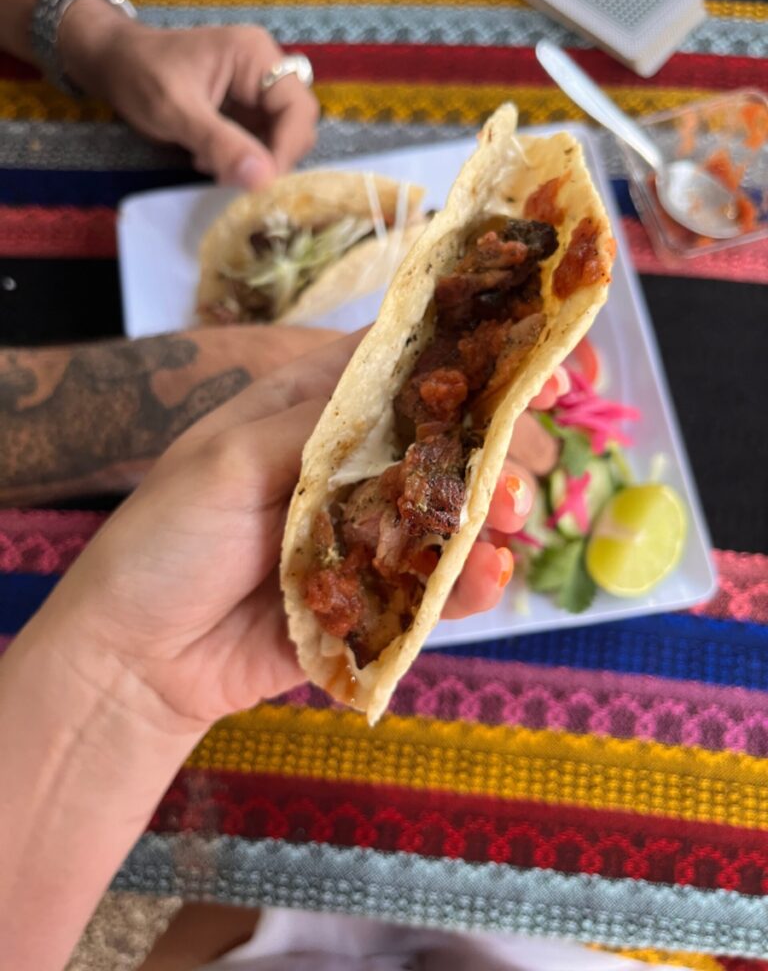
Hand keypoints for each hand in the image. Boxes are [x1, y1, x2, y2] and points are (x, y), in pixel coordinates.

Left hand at [40, 335, 564, 732]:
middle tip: (522, 467)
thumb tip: (407, 388)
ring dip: (491, 515)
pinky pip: (435, 587)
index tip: (538, 367)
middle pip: (443, 441)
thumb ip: (317, 425)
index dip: (471, 359)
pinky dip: (470, 584)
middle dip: (494, 448)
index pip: (402, 367)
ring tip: (506, 524)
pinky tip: (488, 579)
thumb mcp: (227, 461)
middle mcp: (347, 465)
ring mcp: (366, 533)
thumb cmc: (165, 542)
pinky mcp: (374, 599)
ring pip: (451, 514)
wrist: (135, 659)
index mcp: (310, 410)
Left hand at [57, 0, 319, 187]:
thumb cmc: (140, 75)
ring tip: (215, 167)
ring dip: (256, 162)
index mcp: (256, 56)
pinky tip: (211, 161)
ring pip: (281, 139)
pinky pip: (261, 143)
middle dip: (272, 158)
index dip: (287, 150)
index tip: (264, 184)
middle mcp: (265, 70)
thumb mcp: (177, 112)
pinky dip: (242, 160)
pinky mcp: (245, 110)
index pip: (298, 110)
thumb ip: (221, 144)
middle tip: (236, 180)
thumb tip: (264, 180)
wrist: (112, 63)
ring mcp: (257, 91)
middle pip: (296, 126)